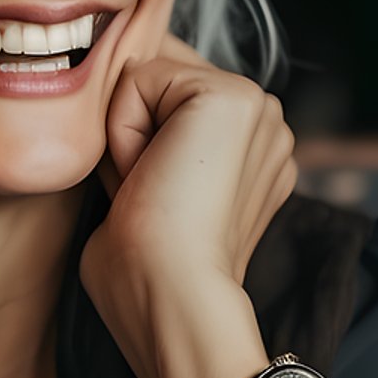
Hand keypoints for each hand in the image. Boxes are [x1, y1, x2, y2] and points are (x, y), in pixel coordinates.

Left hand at [78, 32, 297, 377]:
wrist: (172, 299)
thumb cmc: (147, 274)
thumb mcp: (145, 191)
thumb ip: (142, 143)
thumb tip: (112, 91)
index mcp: (249, 151)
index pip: (167, 102)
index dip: (135, 145)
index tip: (154, 202)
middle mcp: (264, 125)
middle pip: (157, 86)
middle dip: (134, 134)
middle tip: (152, 196)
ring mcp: (257, 106)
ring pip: (147, 80)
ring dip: (129, 134)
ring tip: (155, 190)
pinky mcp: (231, 95)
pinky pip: (139, 79)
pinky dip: (124, 128)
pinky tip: (154, 175)